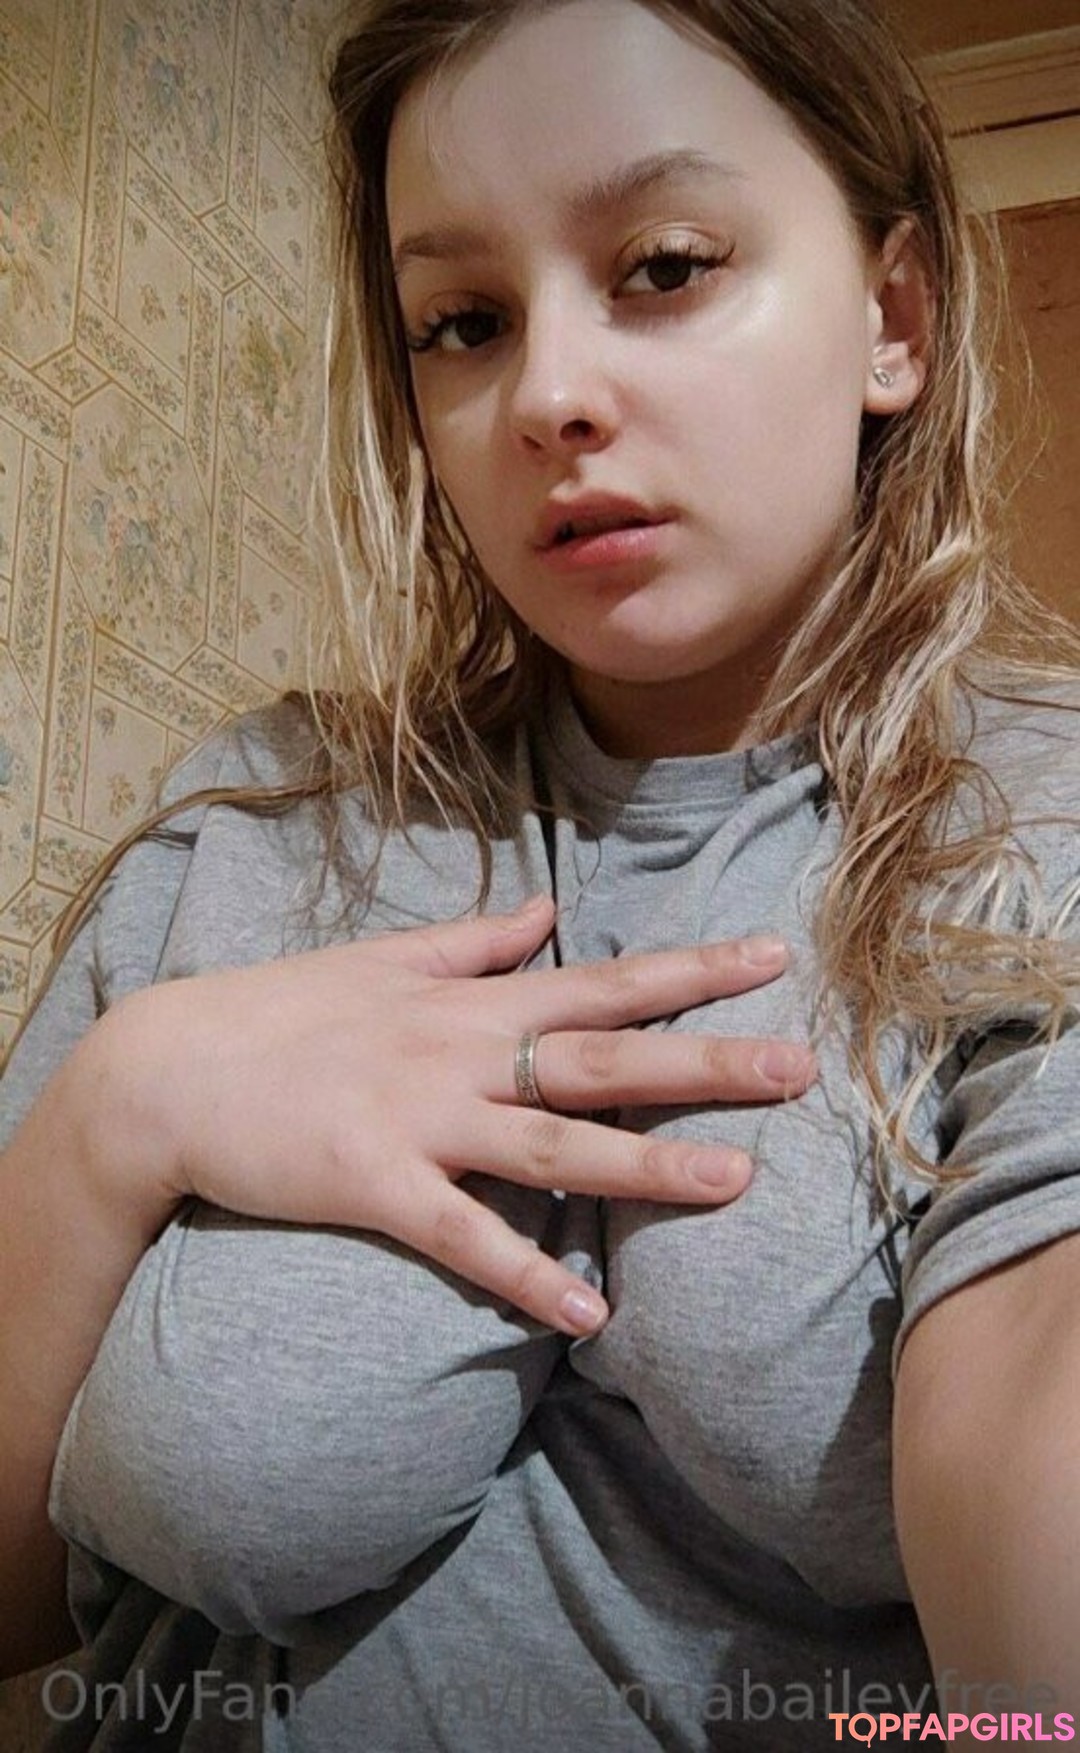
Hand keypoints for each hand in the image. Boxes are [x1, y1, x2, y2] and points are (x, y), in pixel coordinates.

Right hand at [104, 895, 814, 1333]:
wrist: (170, 1069)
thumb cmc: (280, 1011)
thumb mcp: (384, 958)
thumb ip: (477, 939)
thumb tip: (550, 906)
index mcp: (471, 1001)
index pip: (602, 980)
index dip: (691, 970)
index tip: (772, 958)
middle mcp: (461, 1054)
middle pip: (602, 1058)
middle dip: (704, 1062)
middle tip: (800, 1067)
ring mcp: (421, 1120)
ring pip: (553, 1143)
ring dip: (646, 1164)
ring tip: (736, 1181)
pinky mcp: (376, 1186)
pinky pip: (464, 1238)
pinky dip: (527, 1274)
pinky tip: (590, 1317)